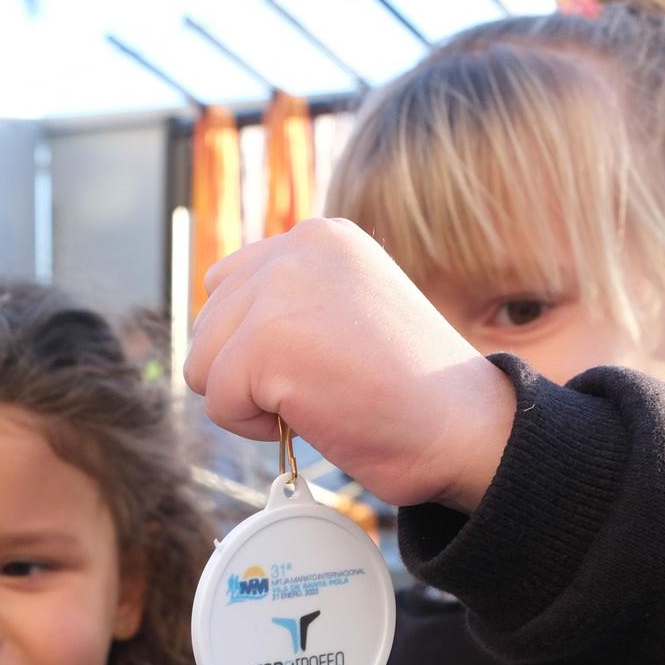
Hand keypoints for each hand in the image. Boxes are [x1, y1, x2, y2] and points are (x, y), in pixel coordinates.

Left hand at [183, 218, 516, 511]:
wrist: (463, 427)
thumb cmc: (410, 389)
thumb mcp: (346, 314)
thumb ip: (291, 301)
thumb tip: (214, 325)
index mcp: (320, 237)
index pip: (227, 285)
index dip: (255, 344)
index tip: (320, 362)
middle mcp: (297, 248)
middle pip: (207, 327)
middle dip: (249, 373)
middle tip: (325, 385)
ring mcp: (279, 291)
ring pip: (202, 364)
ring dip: (249, 400)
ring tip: (319, 397)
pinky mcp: (266, 342)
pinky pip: (217, 403)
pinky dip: (256, 428)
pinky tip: (316, 414)